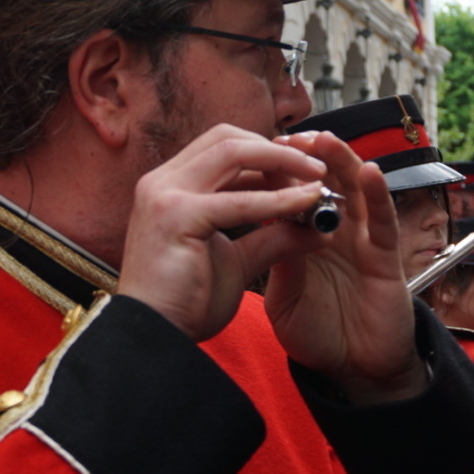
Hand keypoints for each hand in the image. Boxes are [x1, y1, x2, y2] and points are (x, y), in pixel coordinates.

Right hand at [117, 123, 329, 342]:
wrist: (154, 334)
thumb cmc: (186, 301)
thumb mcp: (236, 260)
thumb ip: (270, 237)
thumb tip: (315, 226)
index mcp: (170, 187)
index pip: (221, 147)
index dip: (265, 151)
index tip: (302, 168)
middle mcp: (162, 181)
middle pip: (227, 138)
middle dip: (276, 148)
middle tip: (316, 167)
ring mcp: (165, 194)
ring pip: (232, 152)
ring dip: (281, 162)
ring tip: (318, 179)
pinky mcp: (176, 215)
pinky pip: (238, 200)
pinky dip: (277, 199)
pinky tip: (306, 204)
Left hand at [263, 131, 426, 404]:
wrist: (353, 372)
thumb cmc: (319, 332)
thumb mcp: (284, 293)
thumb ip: (273, 257)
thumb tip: (250, 220)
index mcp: (305, 237)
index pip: (288, 192)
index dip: (274, 171)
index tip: (250, 151)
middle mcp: (335, 231)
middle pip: (321, 180)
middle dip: (304, 156)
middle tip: (286, 135)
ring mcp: (362, 242)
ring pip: (354, 190)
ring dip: (340, 161)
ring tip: (323, 139)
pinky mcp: (386, 259)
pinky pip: (384, 222)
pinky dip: (378, 196)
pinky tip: (369, 172)